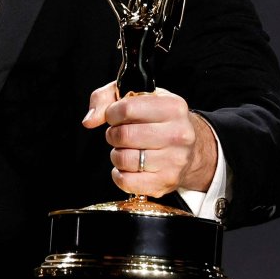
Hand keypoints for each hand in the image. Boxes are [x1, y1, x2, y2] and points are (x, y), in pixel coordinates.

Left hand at [83, 82, 216, 197]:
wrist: (189, 148)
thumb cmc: (157, 119)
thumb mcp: (136, 97)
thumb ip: (105, 98)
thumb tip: (90, 120)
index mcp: (173, 107)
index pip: (126, 108)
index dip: (111, 113)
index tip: (114, 116)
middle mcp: (179, 134)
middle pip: (124, 135)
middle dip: (113, 134)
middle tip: (119, 134)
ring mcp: (175, 160)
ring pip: (124, 159)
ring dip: (116, 154)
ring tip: (126, 149)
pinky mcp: (166, 181)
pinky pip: (127, 181)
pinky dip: (119, 174)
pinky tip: (127, 167)